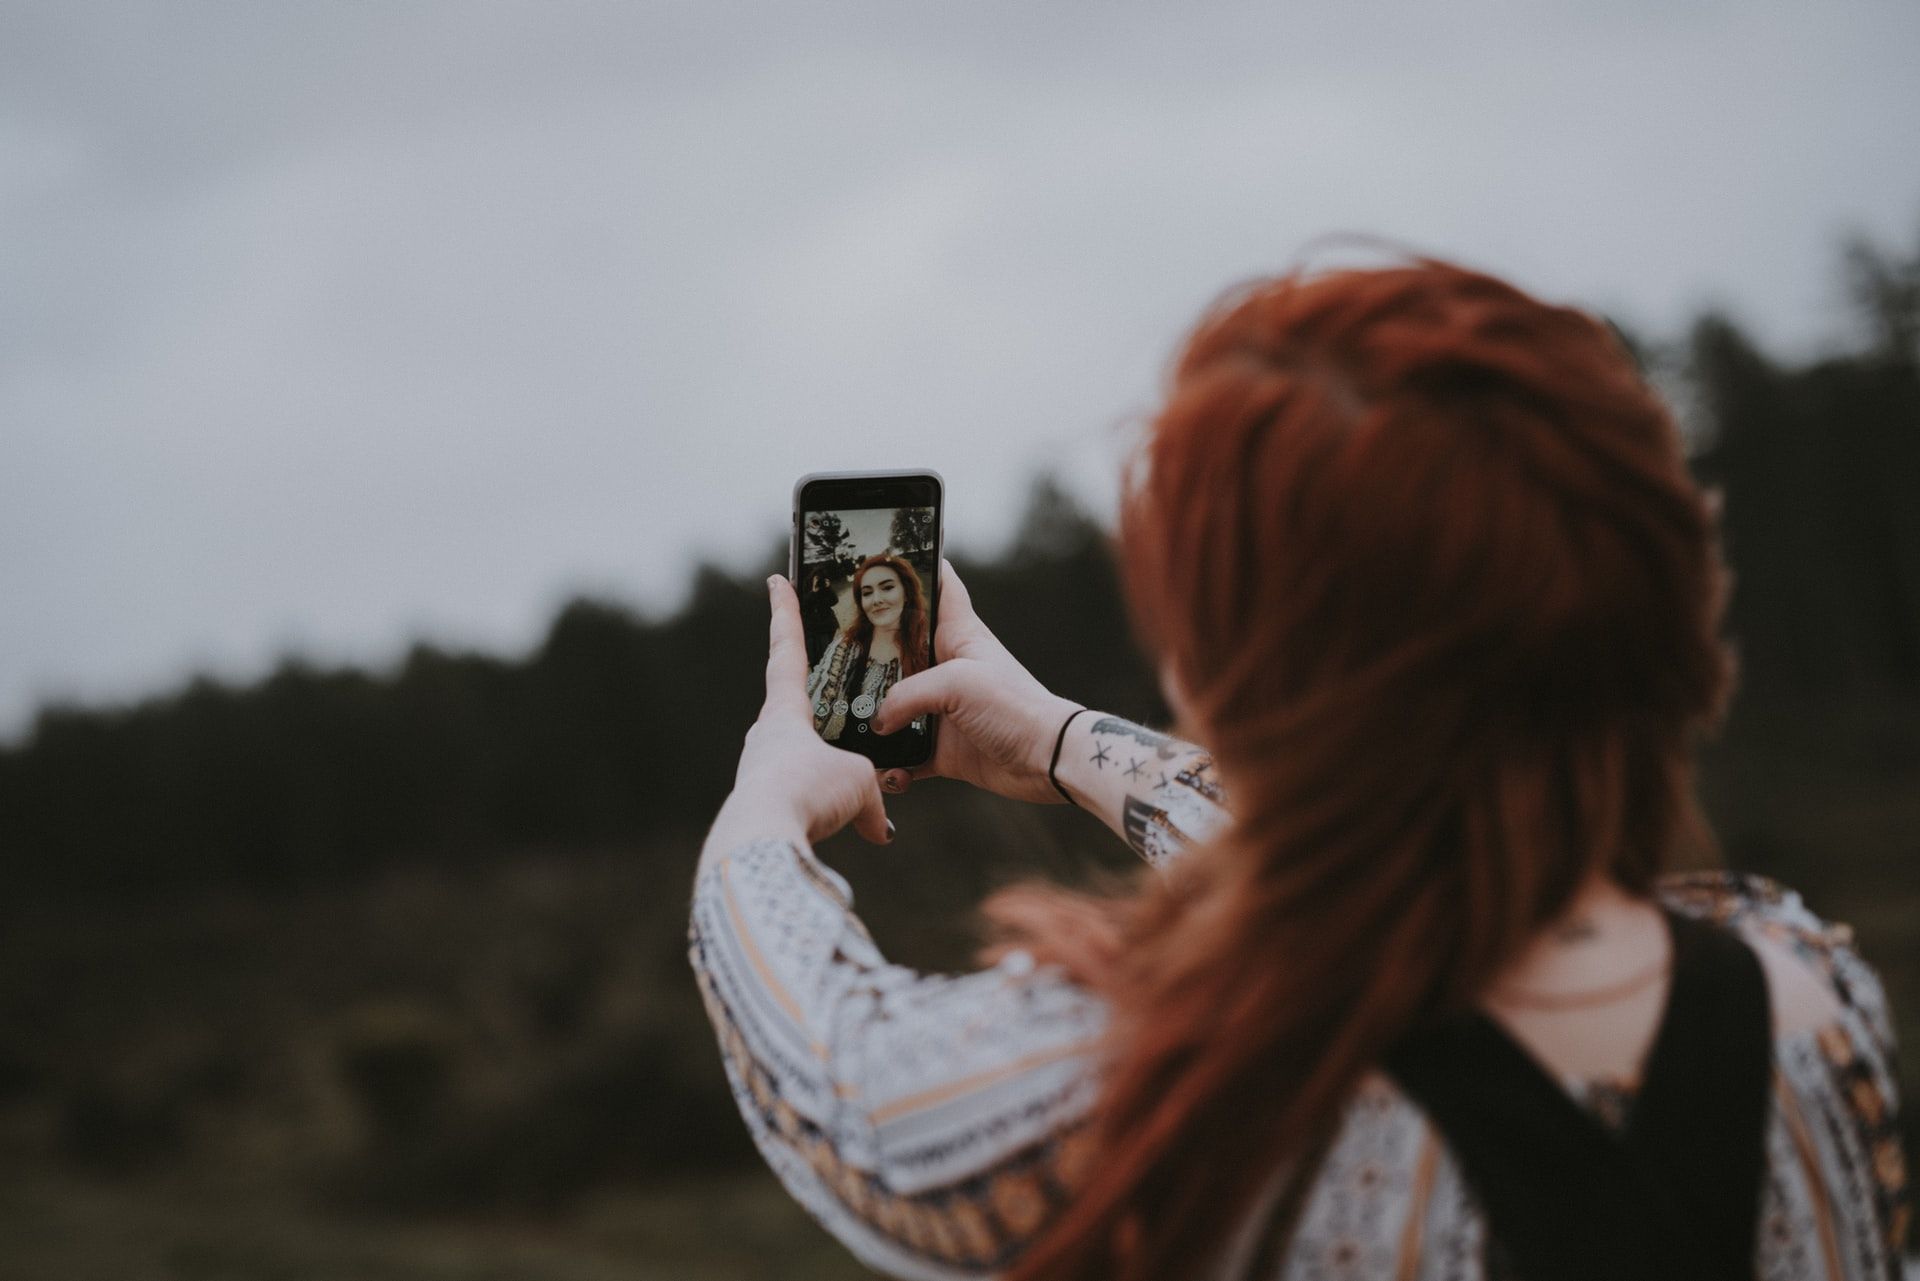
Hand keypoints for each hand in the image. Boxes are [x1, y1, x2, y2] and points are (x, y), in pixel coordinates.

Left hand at [709, 576, 893, 851]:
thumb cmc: (808, 790)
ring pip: (801, 760)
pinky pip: (802, 799)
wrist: (765, 839)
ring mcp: (761, 772)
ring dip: (828, 770)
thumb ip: (874, 798)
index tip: (776, 582)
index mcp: (785, 711)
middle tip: (840, 704)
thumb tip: (880, 829)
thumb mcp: (857, 785)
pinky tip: (844, 825)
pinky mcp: (763, 807)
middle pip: (794, 709)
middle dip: (819, 709)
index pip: (786, 650)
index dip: (785, 613)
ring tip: (858, 785)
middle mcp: (766, 736)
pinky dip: (826, 808)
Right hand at [870, 560, 1081, 804]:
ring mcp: (944, 710)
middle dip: (868, 655)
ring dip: (873, 720)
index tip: (885, 555)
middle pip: (899, 651)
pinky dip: (894, 766)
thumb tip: (877, 721)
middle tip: (834, 657)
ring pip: (895, 707)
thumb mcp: (957, 684)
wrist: (1047, 759)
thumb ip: (907, 695)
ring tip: (850, 726)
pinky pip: (907, 756)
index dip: (918, 567)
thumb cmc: (1014, 706)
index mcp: (958, 635)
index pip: (941, 586)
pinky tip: (889, 772)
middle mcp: (947, 669)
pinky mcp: (944, 747)